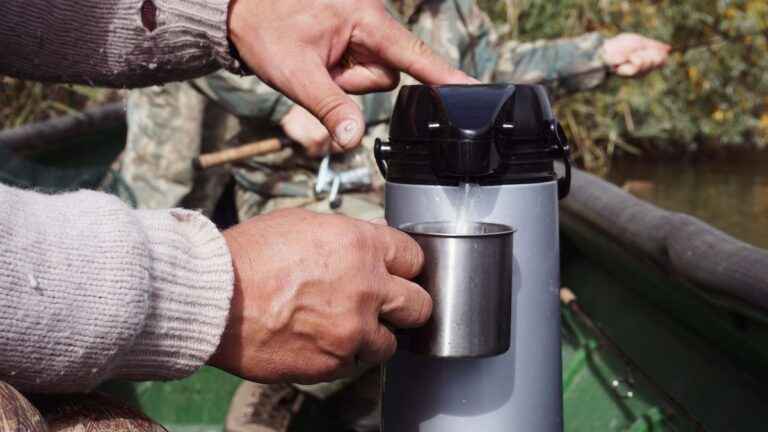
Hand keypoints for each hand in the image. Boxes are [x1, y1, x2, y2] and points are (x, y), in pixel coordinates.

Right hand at [210, 209, 430, 383]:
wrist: (214, 296)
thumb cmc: (250, 255)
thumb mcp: (304, 224)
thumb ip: (349, 234)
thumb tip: (374, 237)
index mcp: (362, 246)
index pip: (415, 258)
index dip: (406, 267)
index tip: (399, 274)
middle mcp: (366, 288)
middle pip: (419, 306)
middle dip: (406, 305)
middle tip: (387, 306)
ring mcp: (352, 330)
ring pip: (389, 342)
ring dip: (373, 336)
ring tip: (342, 326)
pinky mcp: (333, 363)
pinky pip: (354, 364)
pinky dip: (343, 355)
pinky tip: (318, 340)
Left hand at [228, 0, 476, 151]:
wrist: (240, 9)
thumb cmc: (265, 30)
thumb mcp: (296, 75)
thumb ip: (330, 109)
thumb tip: (354, 140)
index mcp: (366, 20)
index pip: (416, 54)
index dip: (446, 76)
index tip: (477, 90)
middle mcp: (371, 20)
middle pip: (388, 74)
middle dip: (355, 82)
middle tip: (320, 69)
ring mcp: (364, 27)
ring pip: (374, 74)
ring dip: (346, 78)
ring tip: (316, 59)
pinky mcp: (356, 35)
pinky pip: (361, 65)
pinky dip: (342, 71)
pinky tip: (320, 57)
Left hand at [602, 33, 670, 76]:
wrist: (606, 50)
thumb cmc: (620, 45)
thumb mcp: (641, 42)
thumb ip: (654, 46)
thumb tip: (669, 49)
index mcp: (647, 61)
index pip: (661, 60)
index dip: (658, 54)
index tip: (647, 49)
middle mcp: (644, 70)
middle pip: (658, 61)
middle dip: (649, 53)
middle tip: (636, 52)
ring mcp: (638, 74)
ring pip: (649, 63)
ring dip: (640, 55)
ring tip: (630, 55)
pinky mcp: (630, 75)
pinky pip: (639, 65)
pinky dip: (634, 59)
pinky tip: (628, 59)